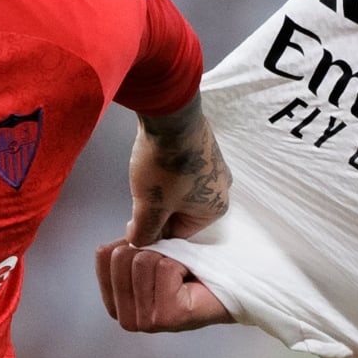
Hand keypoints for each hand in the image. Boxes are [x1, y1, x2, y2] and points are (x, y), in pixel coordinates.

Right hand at [95, 240, 230, 331]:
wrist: (228, 285)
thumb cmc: (192, 268)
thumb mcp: (151, 251)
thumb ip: (131, 243)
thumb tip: (130, 230)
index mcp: (115, 301)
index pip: (104, 255)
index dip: (133, 244)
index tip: (155, 258)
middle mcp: (125, 317)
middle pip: (122, 257)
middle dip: (151, 251)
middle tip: (173, 268)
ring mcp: (145, 322)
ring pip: (143, 261)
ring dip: (169, 258)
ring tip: (183, 275)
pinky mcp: (167, 318)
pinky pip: (165, 268)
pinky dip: (182, 265)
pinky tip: (191, 281)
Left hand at [125, 95, 230, 245]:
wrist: (171, 115)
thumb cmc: (165, 164)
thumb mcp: (149, 207)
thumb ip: (144, 232)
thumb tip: (139, 242)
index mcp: (215, 210)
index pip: (178, 233)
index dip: (153, 229)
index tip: (135, 221)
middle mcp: (222, 189)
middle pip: (180, 211)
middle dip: (158, 208)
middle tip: (139, 196)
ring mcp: (215, 166)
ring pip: (180, 190)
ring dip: (161, 189)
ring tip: (146, 177)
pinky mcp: (205, 148)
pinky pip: (184, 170)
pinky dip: (167, 171)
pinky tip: (154, 163)